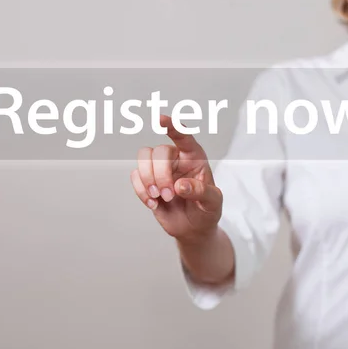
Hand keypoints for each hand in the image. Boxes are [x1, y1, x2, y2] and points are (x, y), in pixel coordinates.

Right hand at [131, 115, 222, 242]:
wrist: (193, 229)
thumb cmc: (207, 210)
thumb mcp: (213, 203)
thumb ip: (201, 192)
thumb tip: (180, 185)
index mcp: (194, 157)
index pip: (183, 136)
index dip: (172, 126)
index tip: (160, 119)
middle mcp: (176, 158)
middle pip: (158, 152)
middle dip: (160, 175)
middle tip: (170, 195)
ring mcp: (159, 169)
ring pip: (143, 159)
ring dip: (148, 179)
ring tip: (159, 198)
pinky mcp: (147, 181)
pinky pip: (135, 176)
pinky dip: (141, 191)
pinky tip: (153, 204)